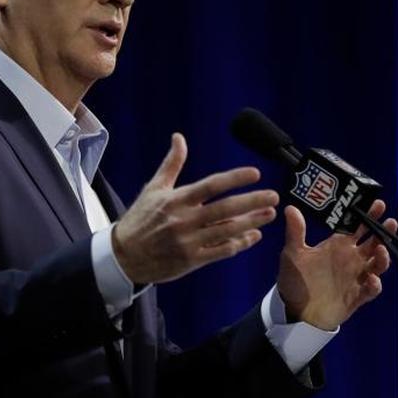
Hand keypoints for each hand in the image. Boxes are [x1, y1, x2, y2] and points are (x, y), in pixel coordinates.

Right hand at [112, 133, 278, 283]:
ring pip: (227, 231)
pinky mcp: (191, 260)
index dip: (234, 179)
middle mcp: (184, 220)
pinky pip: (221, 252)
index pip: (211, 186)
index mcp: (176, 200)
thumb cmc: (141, 218)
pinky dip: (239, 244)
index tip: (255, 173)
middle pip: (224, 209)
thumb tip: (179, 137)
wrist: (123, 256)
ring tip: (270, 214)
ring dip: (251, 223)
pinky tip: (254, 236)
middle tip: (274, 196)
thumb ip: (172, 164)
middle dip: (252, 202)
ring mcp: (189, 242)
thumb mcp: (154, 189)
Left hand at [276, 200, 392, 329]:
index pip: (358, 227)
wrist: (295, 313)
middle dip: (383, 232)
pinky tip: (372, 280)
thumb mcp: (293, 254)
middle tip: (390, 221)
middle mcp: (351, 259)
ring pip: (377, 264)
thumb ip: (295, 232)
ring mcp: (356, 278)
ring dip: (383, 257)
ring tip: (380, 250)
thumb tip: (290, 208)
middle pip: (373, 242)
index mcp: (338, 246)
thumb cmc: (295, 281)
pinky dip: (374, 285)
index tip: (378, 204)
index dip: (369, 215)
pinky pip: (370, 290)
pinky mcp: (357, 296)